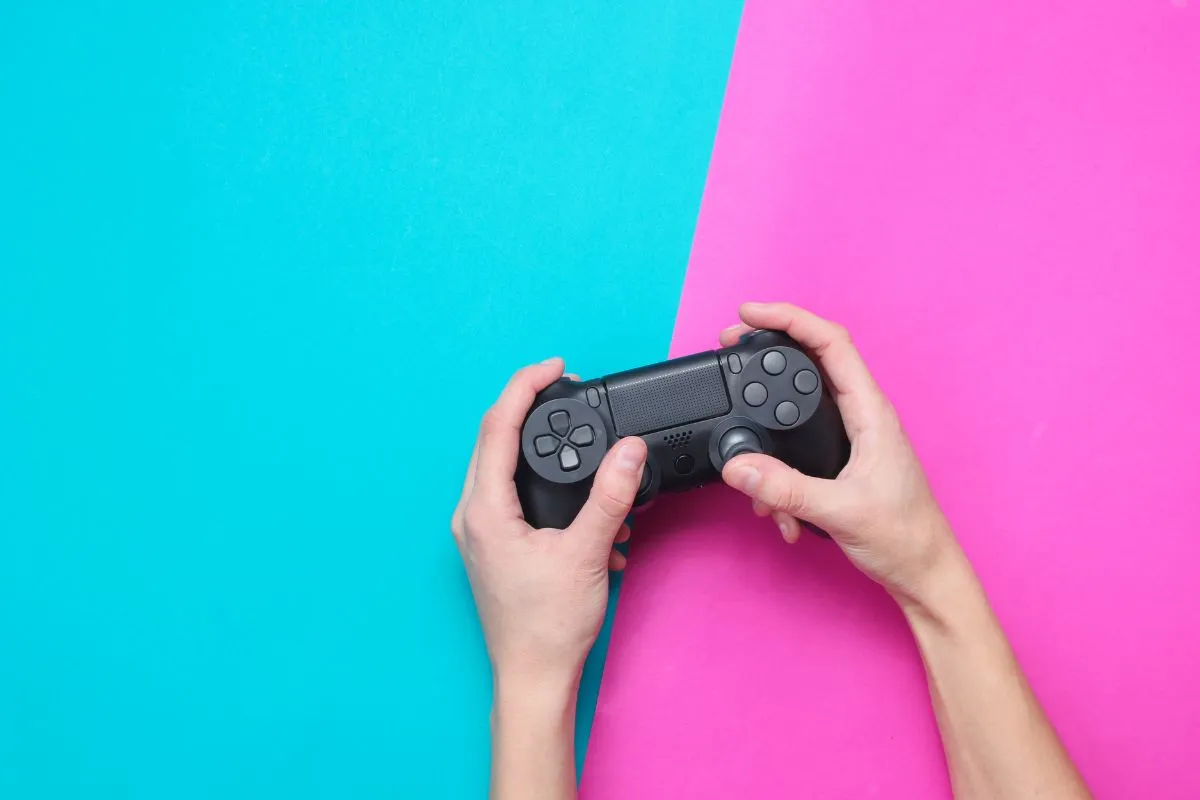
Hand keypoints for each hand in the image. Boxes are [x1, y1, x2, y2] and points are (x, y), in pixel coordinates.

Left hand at [451, 357, 647, 687]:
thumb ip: (611, 497)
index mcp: (483, 510)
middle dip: (532, 408)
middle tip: (565, 389)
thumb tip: (630, 451)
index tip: (556, 367)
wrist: (533, 677)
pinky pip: (511, 494)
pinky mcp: (493, 544)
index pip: (497, 426)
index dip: (526, 386)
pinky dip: (543, 482)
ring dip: (540, 447)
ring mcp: (479, 531)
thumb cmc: (547, 627)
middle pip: (494, 438)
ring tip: (578, 439)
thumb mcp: (587, 553)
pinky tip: (580, 500)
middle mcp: (471, 515)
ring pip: (502, 466)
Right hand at [718, 302, 961, 603]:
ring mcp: (852, 437)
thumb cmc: (904, 537)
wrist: (923, 573)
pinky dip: (777, 475)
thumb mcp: (840, 511)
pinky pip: (797, 448)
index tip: (750, 315)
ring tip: (749, 472)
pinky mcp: (842, 460)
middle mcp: (862, 416)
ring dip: (766, 439)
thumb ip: (786, 488)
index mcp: (871, 412)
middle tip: (730, 349)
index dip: (789, 319)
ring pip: (797, 412)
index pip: (831, 343)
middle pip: (809, 363)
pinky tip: (777, 508)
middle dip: (766, 356)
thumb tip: (738, 465)